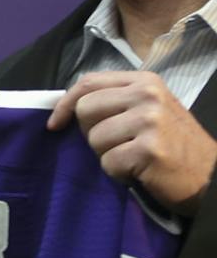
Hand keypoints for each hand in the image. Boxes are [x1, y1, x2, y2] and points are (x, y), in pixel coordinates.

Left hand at [48, 70, 216, 212]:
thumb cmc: (173, 144)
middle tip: (117, 145)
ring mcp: (150, 120)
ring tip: (133, 157)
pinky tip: (140, 171)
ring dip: (107, 155)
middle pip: (85, 109)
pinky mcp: (150, 149)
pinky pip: (108, 162)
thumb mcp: (148, 110)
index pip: (88, 83)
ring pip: (94, 138)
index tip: (56, 124)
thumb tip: (66, 107)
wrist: (210, 176)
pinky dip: (118, 173)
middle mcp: (148, 95)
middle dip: (91, 133)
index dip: (65, 104)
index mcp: (145, 81)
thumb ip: (114, 101)